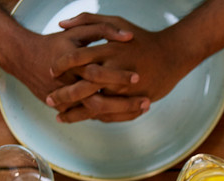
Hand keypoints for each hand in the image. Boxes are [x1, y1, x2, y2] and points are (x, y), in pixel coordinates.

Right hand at [0, 22, 133, 108]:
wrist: (24, 57)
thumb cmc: (57, 43)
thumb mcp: (78, 33)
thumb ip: (103, 30)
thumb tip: (128, 36)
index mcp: (73, 65)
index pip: (97, 74)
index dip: (119, 77)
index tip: (139, 78)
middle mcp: (69, 85)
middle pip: (98, 102)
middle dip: (125, 104)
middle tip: (147, 102)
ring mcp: (67, 100)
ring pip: (97, 114)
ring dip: (122, 114)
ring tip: (145, 109)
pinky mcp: (67, 109)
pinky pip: (92, 118)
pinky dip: (112, 117)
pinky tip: (132, 113)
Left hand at [46, 13, 193, 121]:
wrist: (173, 54)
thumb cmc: (142, 37)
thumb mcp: (115, 23)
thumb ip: (87, 20)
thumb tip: (61, 25)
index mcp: (110, 51)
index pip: (77, 59)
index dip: (61, 67)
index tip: (51, 72)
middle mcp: (117, 71)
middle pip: (83, 88)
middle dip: (64, 96)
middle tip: (50, 99)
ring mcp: (127, 89)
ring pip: (96, 106)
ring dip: (76, 113)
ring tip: (61, 116)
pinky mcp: (136, 101)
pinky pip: (112, 114)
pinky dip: (96, 117)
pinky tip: (84, 118)